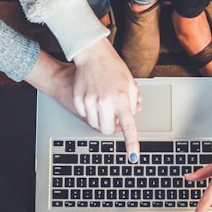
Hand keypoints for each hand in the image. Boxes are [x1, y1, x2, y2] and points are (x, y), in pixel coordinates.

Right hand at [72, 38, 140, 160]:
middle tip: (114, 116)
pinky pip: (85, 115)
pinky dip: (90, 111)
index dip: (131, 144)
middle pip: (107, 130)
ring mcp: (89, 101)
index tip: (133, 156)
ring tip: (104, 103)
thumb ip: (132, 103)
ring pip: (95, 124)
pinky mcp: (78, 99)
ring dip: (101, 119)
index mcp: (121, 99)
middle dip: (111, 126)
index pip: (128, 127)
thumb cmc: (113, 67)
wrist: (92, 54)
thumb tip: (131, 117)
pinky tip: (93, 97)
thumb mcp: (130, 84)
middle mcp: (105, 102)